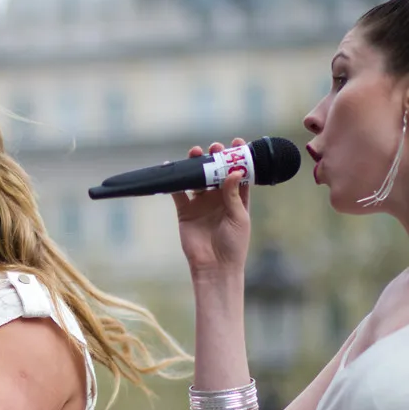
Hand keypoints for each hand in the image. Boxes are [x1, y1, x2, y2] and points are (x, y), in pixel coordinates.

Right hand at [171, 138, 251, 276]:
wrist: (214, 266)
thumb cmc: (233, 245)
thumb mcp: (239, 217)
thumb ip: (234, 195)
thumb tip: (234, 171)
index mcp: (237, 199)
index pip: (238, 173)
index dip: (238, 157)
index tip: (237, 143)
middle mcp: (218, 198)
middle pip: (216, 172)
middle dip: (215, 157)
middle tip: (214, 147)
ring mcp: (201, 203)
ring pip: (197, 179)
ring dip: (196, 165)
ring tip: (195, 153)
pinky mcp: (185, 210)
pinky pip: (178, 192)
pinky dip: (174, 182)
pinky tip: (171, 169)